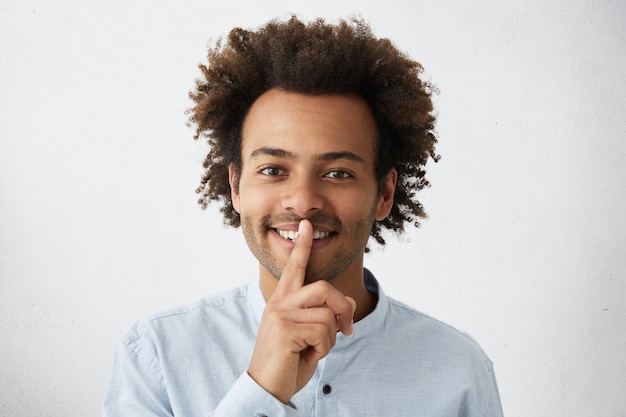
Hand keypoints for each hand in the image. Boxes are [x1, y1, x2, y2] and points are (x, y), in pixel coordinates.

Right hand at [247, 219, 355, 403]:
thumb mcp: (309, 335)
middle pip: (325, 289)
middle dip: (343, 309)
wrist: (267, 387)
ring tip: (314, 351)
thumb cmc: (288, 362)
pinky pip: (324, 332)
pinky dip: (324, 349)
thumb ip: (323, 315)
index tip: (306, 226)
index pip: (294, 268)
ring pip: (328, 314)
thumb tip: (348, 304)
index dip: (302, 246)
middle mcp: (279, 303)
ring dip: (330, 339)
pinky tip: (308, 358)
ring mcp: (281, 315)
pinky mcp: (285, 330)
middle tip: (347, 331)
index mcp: (282, 301)